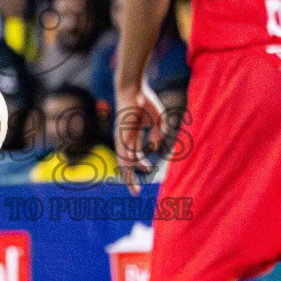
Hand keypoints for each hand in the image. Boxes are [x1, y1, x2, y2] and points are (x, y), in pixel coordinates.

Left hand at [114, 79, 163, 194]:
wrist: (134, 88)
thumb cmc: (145, 101)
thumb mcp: (157, 119)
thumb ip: (158, 134)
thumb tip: (156, 148)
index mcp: (131, 136)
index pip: (133, 156)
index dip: (141, 165)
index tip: (149, 171)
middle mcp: (124, 139)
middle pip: (124, 163)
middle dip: (129, 178)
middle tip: (135, 193)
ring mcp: (122, 136)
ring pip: (122, 160)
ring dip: (128, 175)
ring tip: (134, 189)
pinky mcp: (122, 133)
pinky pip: (125, 151)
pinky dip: (131, 161)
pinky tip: (140, 168)